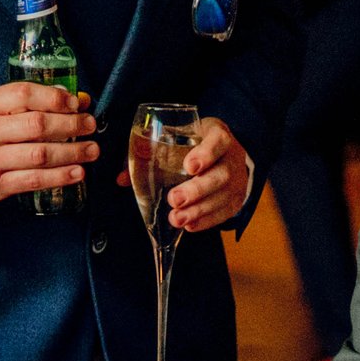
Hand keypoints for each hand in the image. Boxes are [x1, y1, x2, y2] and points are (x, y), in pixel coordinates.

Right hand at [0, 83, 97, 204]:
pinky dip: (59, 177)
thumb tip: (74, 100)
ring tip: (92, 150)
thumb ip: (26, 101)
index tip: (76, 103)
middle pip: (36, 125)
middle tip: (90, 125)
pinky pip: (33, 180)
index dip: (54, 98)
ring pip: (39, 155)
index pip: (23, 95)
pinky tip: (77, 172)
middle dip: (70, 125)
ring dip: (72, 152)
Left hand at [152, 116, 250, 232]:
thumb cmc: (195, 143)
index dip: (206, 154)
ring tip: (176, 219)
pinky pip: (225, 212)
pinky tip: (190, 226)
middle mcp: (232, 157)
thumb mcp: (179, 137)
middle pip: (221, 175)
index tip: (189, 166)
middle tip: (175, 199)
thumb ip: (149, 154)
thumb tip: (121, 178)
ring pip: (224, 197)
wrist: (226, 153)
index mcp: (217, 134)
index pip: (218, 141)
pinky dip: (207, 221)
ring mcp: (238, 180)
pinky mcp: (236, 199)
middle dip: (197, 189)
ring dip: (199, 210)